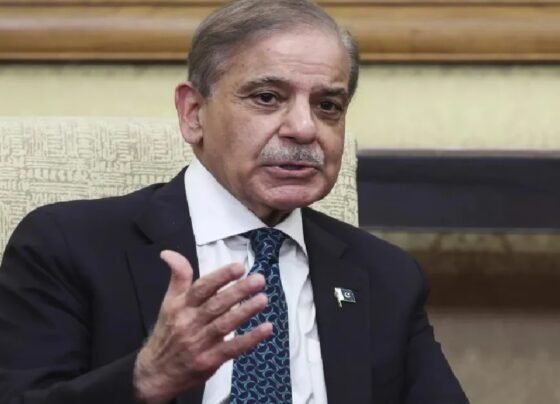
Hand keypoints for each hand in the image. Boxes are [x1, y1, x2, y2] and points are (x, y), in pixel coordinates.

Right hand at [133, 250, 271, 402]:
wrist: (155, 373)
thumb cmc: (167, 333)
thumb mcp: (168, 302)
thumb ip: (177, 277)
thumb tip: (168, 253)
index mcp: (180, 306)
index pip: (201, 288)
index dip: (220, 277)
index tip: (239, 267)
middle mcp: (189, 323)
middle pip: (216, 305)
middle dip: (238, 291)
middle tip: (258, 280)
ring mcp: (199, 343)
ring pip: (225, 324)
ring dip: (245, 311)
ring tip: (263, 299)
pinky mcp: (209, 361)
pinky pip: (232, 348)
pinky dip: (250, 339)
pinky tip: (266, 328)